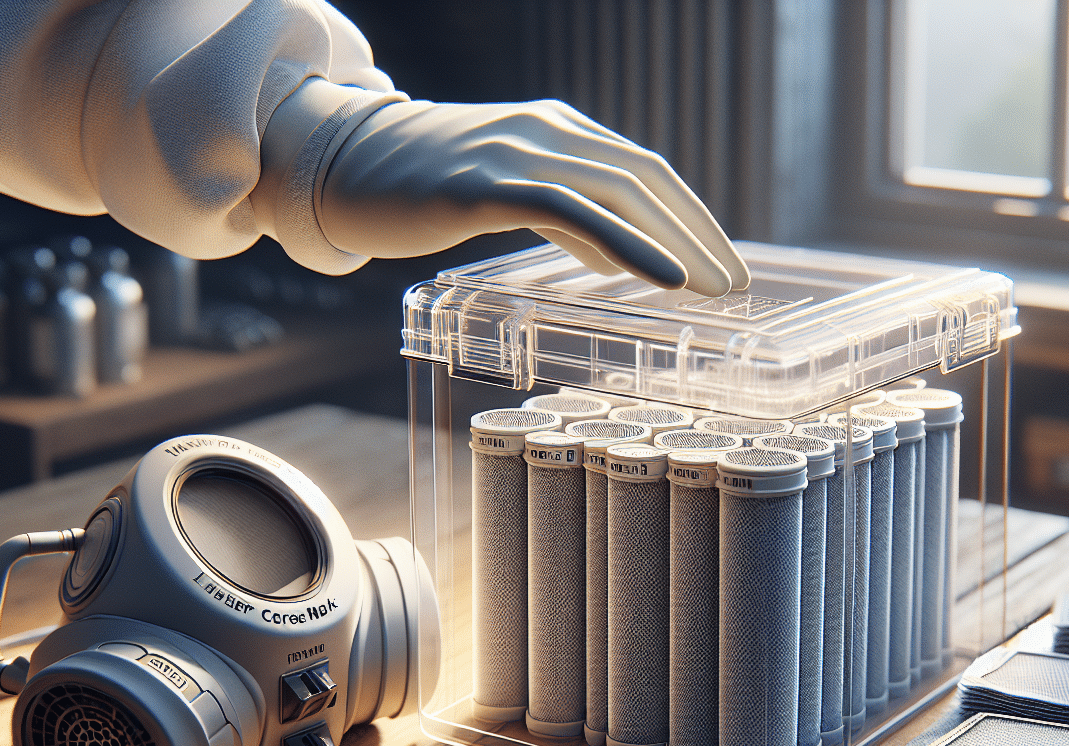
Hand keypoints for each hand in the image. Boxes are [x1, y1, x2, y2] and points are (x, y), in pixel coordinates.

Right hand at [318, 99, 749, 295]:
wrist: (333, 163)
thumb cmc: (414, 185)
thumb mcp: (500, 190)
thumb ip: (559, 211)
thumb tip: (611, 255)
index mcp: (557, 130)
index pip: (645, 171)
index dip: (693, 216)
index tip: (724, 263)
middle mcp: (547, 131)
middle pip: (649, 178)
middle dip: (700, 233)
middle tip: (736, 285)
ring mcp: (517, 152)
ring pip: (622, 191)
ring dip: (678, 244)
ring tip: (714, 291)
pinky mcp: (486, 184)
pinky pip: (575, 213)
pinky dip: (629, 245)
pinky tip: (664, 278)